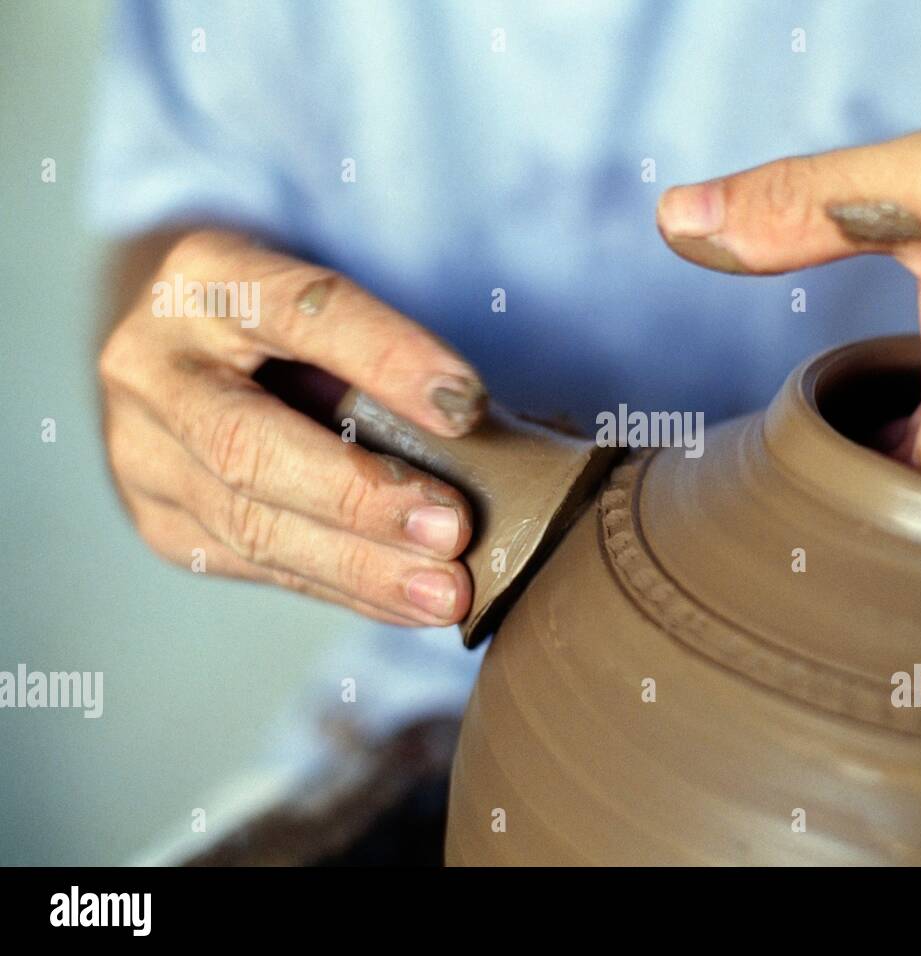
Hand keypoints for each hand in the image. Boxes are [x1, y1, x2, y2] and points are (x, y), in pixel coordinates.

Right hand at [99, 229, 484, 624]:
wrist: (187, 350)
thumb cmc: (292, 322)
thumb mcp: (325, 302)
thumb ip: (384, 352)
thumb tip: (483, 428)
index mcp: (204, 276)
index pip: (300, 310)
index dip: (385, 357)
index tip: (466, 405)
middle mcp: (151, 364)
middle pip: (246, 442)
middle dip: (360, 495)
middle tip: (453, 528)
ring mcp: (139, 451)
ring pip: (247, 522)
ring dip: (359, 566)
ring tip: (445, 591)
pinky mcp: (159, 519)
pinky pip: (257, 566)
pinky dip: (344, 588)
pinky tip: (407, 603)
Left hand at [656, 56, 920, 497]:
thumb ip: (799, 210)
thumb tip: (682, 222)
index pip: (849, 538)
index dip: (786, 506)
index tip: (749, 479)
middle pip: (894, 536)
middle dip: (830, 502)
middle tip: (772, 466)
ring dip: (885, 482)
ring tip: (828, 445)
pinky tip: (907, 416)